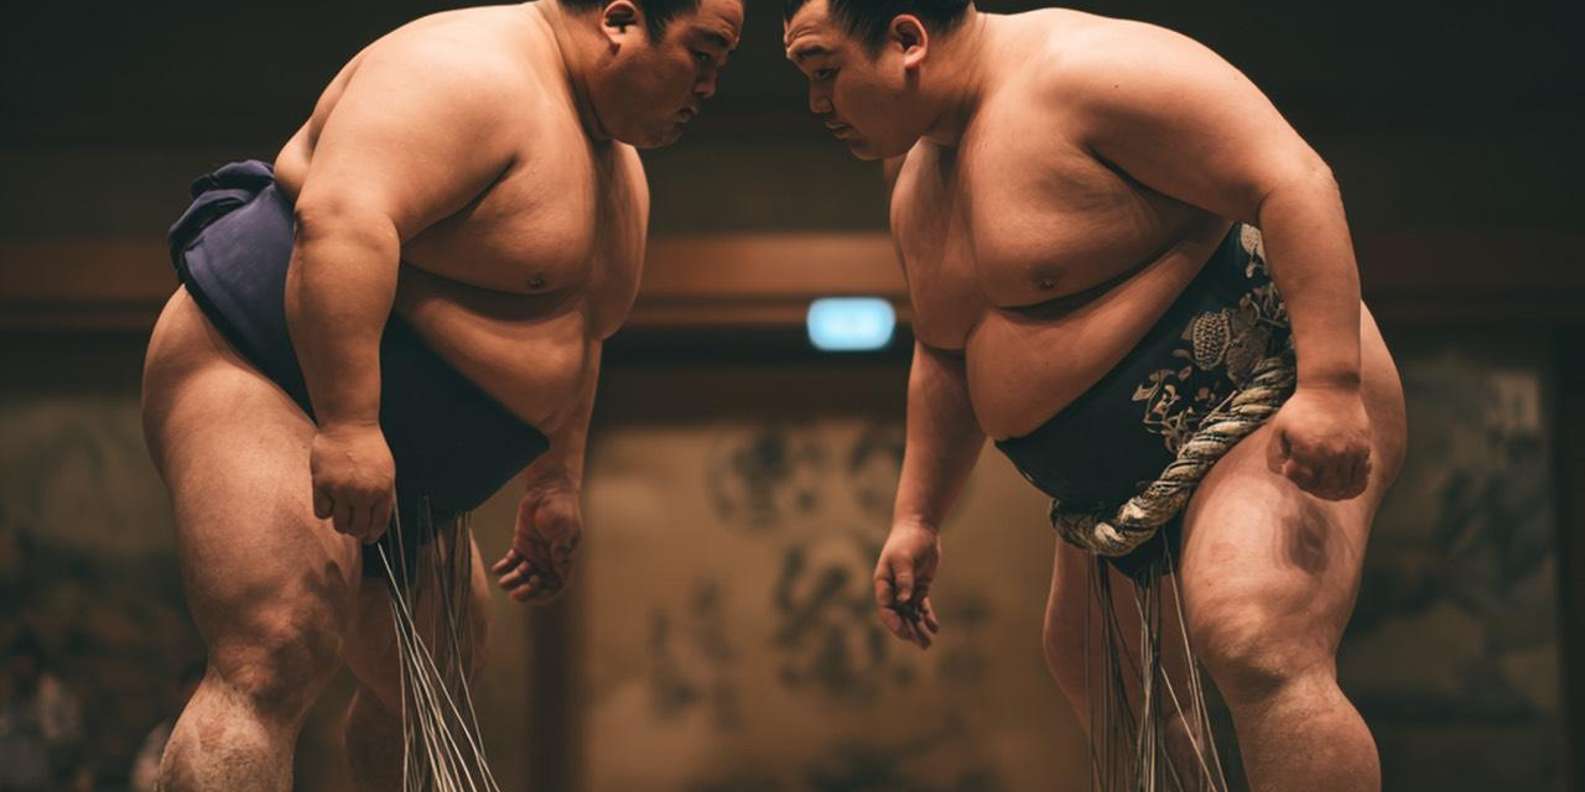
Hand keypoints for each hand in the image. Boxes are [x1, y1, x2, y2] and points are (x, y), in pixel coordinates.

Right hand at [310, 422, 394, 542]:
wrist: (349, 426)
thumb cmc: (368, 447)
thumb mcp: (386, 471)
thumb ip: (382, 495)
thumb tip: (376, 519)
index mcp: (382, 490)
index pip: (378, 524)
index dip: (372, 535)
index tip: (368, 538)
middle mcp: (362, 493)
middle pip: (357, 528)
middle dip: (355, 531)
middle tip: (352, 527)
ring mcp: (341, 489)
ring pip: (339, 524)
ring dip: (340, 523)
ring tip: (341, 513)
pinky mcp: (322, 484)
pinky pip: (322, 512)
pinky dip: (325, 511)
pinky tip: (328, 502)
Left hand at [493, 484, 581, 603]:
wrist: (548, 490)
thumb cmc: (561, 508)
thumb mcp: (564, 528)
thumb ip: (562, 547)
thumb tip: (562, 564)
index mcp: (562, 560)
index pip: (556, 585)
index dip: (545, 593)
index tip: (533, 591)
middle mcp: (548, 560)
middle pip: (538, 585)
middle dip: (527, 591)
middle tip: (516, 593)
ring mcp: (534, 553)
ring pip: (523, 575)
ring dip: (513, 582)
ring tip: (504, 582)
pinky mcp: (521, 544)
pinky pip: (511, 562)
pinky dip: (504, 567)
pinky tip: (497, 569)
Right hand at [873, 521, 941, 649]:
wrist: (919, 527)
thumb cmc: (907, 541)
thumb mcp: (904, 559)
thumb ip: (904, 580)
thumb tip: (905, 602)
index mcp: (883, 583)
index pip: (886, 608)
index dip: (894, 622)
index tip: (904, 633)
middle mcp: (893, 589)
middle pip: (900, 615)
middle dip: (909, 630)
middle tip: (921, 644)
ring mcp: (906, 589)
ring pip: (911, 613)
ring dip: (918, 628)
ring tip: (928, 643)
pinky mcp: (919, 586)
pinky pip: (922, 606)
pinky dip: (927, 617)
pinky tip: (934, 627)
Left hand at [1267, 383, 1372, 500]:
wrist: (1331, 386)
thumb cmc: (1300, 409)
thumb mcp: (1279, 429)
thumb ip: (1274, 455)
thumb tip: (1285, 476)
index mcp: (1308, 450)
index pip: (1302, 482)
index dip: (1295, 479)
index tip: (1292, 468)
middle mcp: (1332, 453)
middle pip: (1325, 489)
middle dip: (1314, 488)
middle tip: (1308, 478)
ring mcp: (1350, 452)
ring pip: (1346, 487)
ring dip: (1334, 491)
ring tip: (1324, 484)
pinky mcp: (1363, 449)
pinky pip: (1361, 478)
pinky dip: (1352, 485)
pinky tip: (1341, 478)